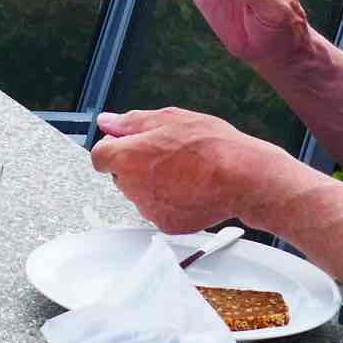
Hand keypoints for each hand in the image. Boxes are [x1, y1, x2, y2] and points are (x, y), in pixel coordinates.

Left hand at [90, 106, 285, 235]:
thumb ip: (131, 122)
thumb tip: (107, 121)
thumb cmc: (210, 145)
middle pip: (120, 174)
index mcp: (127, 157)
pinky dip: (169, 201)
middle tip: (167, 153)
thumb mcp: (169, 118)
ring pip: (140, 193)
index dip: (115, 146)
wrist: (242, 178)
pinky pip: (159, 210)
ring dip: (152, 183)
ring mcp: (148, 208)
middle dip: (135, 164)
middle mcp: (132, 186)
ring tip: (184, 170)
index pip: (99, 155)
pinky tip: (190, 188)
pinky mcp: (166, 224)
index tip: (132, 142)